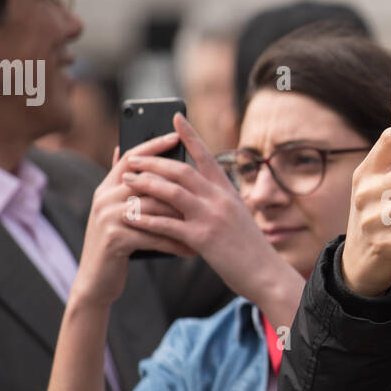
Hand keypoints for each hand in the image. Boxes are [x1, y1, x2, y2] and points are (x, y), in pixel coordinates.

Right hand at [71, 132, 197, 307]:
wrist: (95, 282)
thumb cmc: (115, 245)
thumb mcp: (117, 213)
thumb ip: (125, 187)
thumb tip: (126, 152)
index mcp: (107, 187)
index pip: (132, 156)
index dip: (154, 144)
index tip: (177, 135)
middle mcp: (104, 197)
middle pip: (148, 181)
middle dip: (179, 184)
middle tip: (206, 186)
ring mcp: (108, 217)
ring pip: (155, 209)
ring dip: (184, 219)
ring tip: (207, 224)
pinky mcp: (115, 239)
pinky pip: (154, 235)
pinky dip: (176, 243)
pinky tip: (193, 249)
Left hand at [118, 113, 295, 305]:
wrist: (265, 272)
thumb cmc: (248, 246)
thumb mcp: (236, 215)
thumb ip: (216, 200)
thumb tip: (191, 189)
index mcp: (227, 191)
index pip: (206, 156)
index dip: (189, 135)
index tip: (175, 118)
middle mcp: (220, 199)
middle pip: (181, 170)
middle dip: (153, 162)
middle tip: (132, 158)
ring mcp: (211, 217)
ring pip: (172, 192)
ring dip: (145, 184)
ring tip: (126, 181)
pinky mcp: (202, 239)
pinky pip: (168, 224)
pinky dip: (147, 218)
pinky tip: (130, 216)